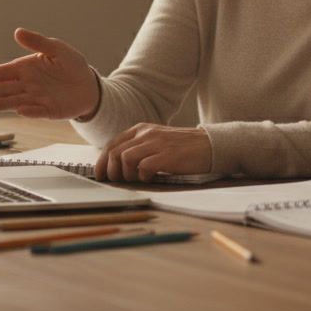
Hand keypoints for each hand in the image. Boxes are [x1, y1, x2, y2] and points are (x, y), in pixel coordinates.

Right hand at [0, 28, 98, 119]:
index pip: (3, 72)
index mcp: (25, 68)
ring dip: (4, 103)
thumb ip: (37, 42)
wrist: (88, 84)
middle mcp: (27, 85)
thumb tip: (18, 32)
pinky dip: (30, 111)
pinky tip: (20, 110)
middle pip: (5, 88)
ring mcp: (37, 99)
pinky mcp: (49, 111)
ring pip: (16, 101)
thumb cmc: (71, 64)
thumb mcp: (56, 48)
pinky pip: (38, 111)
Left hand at [95, 124, 212, 182]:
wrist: (210, 145)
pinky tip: (150, 178)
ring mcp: (157, 143)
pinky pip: (144, 167)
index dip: (102, 161)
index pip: (113, 144)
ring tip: (136, 180)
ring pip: (125, 158)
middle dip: (111, 170)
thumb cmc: (183, 148)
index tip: (100, 175)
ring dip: (126, 174)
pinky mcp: (167, 156)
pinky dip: (142, 176)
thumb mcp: (157, 141)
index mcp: (142, 129)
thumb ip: (139, 147)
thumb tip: (116, 165)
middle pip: (115, 152)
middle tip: (117, 181)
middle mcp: (147, 133)